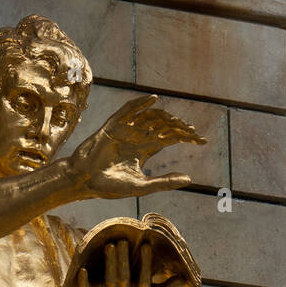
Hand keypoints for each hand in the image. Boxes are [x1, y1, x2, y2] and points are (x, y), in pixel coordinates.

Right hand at [66, 94, 204, 199]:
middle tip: (192, 132)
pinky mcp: (113, 125)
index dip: (185, 138)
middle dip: (178, 127)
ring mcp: (125, 130)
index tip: (201, 141)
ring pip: (149, 117)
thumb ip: (164, 182)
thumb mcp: (142, 186)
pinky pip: (128, 110)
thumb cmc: (109, 186)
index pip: (168, 139)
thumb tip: (189, 179)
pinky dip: (140, 104)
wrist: (84, 181)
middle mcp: (137, 138)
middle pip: (162, 126)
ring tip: (176, 120)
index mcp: (144, 151)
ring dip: (164, 117)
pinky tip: (153, 100)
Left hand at [78, 240, 184, 286]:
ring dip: (109, 262)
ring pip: (109, 278)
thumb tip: (185, 278)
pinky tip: (82, 270)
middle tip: (122, 241)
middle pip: (124, 276)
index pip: (144, 276)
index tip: (146, 246)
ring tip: (109, 245)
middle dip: (122, 259)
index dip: (146, 262)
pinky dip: (84, 282)